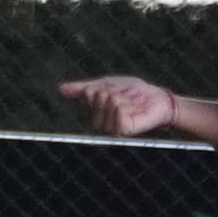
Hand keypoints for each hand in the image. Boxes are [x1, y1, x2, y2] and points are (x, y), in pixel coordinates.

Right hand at [58, 75, 179, 138]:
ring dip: (122, 97)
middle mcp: (100, 123)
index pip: (86, 96)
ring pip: (108, 104)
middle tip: (124, 94)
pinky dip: (126, 106)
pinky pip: (118, 114)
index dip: (100, 86)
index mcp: (93, 112)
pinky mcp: (125, 131)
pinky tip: (132, 107)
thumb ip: (83, 88)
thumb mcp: (106, 85)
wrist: (157, 98)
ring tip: (131, 100)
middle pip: (96, 100)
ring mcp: (112, 129)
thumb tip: (60, 89)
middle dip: (112, 90)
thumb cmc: (134, 91)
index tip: (112, 88)